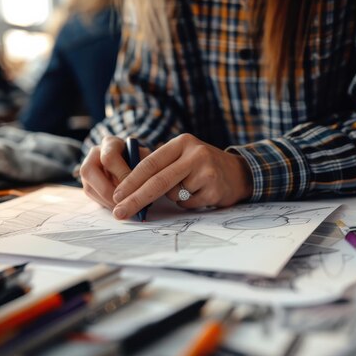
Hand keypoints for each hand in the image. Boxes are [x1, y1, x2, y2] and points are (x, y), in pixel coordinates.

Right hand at [80, 136, 150, 208]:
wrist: (131, 163)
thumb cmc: (140, 159)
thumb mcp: (145, 157)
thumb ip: (143, 165)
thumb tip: (144, 184)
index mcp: (109, 143)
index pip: (109, 157)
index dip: (121, 174)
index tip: (136, 187)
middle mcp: (94, 154)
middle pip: (89, 172)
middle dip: (110, 191)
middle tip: (127, 203)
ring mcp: (87, 170)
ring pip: (89, 188)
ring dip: (108, 201)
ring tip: (125, 208)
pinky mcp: (87, 185)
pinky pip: (93, 197)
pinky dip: (107, 205)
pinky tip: (120, 208)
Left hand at [111, 134, 252, 219]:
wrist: (238, 173)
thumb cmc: (200, 167)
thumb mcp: (181, 156)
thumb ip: (159, 166)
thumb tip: (125, 187)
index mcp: (181, 143)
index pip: (150, 163)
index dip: (131, 180)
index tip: (117, 195)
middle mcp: (194, 153)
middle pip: (158, 181)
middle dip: (135, 199)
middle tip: (120, 212)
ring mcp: (206, 171)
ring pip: (174, 195)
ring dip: (175, 197)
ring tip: (190, 188)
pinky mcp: (214, 188)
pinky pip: (188, 204)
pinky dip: (188, 203)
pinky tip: (201, 193)